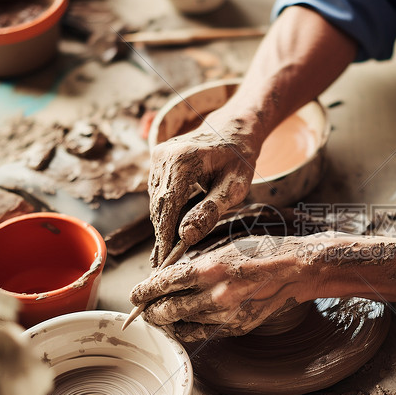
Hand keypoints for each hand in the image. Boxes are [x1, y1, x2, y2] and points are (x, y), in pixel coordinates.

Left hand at [129, 235, 310, 340]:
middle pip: (166, 310)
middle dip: (150, 311)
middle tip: (145, 308)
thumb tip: (166, 277)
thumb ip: (194, 266)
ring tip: (164, 312)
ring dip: (169, 319)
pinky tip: (185, 320)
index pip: (162, 284)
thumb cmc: (259, 253)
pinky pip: (201, 333)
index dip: (142, 292)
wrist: (294, 271)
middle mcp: (215, 295)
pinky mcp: (235, 328)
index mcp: (209, 269)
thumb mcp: (222, 249)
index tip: (135, 295)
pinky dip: (187, 328)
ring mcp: (226, 315)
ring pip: (181, 323)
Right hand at [148, 113, 259, 267]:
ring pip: (156, 199)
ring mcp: (158, 155)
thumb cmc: (239, 158)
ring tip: (165, 253)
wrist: (234, 129)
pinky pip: (159, 191)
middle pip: (158, 204)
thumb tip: (187, 236)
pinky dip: (165, 210)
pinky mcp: (158, 159)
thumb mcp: (235, 187)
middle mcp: (164, 155)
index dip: (164, 236)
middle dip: (161, 234)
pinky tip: (171, 230)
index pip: (168, 205)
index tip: (163, 261)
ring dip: (162, 224)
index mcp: (183, 159)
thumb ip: (211, 210)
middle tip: (162, 265)